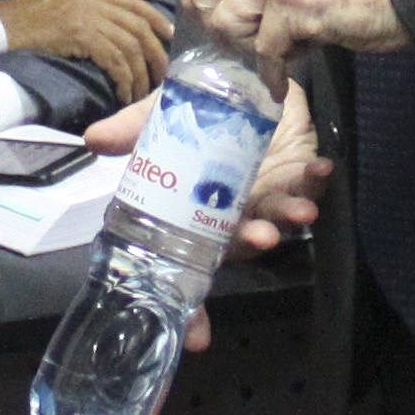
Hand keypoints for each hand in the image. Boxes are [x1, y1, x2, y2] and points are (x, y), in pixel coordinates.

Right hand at [0, 0, 171, 99]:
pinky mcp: (79, 35)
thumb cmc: (18, 26)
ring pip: (130, 45)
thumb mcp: (55, 12)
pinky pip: (114, 59)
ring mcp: (86, 16)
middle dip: (156, 52)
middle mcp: (90, 1)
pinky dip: (124, 79)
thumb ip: (82, 18)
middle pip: (138, 24)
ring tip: (142, 94)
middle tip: (162, 76)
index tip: (169, 38)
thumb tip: (105, 37)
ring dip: (140, 73)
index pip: (133, 1)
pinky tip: (123, 95)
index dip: (156, 19)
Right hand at [86, 79, 328, 351]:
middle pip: (239, 244)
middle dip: (251, 244)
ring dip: (288, 216)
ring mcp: (266, 197)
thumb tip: (91, 140)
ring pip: (278, 218)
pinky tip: (322, 169)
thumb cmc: (199, 111)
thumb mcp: (161, 116)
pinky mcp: (296, 173)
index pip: (189, 267)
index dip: (192, 304)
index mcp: (193, 214)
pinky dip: (316, 180)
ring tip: (300, 213)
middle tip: (261, 239)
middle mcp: (230, 215)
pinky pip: (309, 184)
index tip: (197, 338)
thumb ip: (132, 129)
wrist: (245, 77)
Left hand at [182, 0, 404, 63]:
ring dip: (247, 49)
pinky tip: (285, 81)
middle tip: (252, 45)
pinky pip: (262, 50)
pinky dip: (272, 74)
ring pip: (225, 22)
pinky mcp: (292, 1)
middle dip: (220, 29)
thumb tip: (230, 13)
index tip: (225, 23)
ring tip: (281, 53)